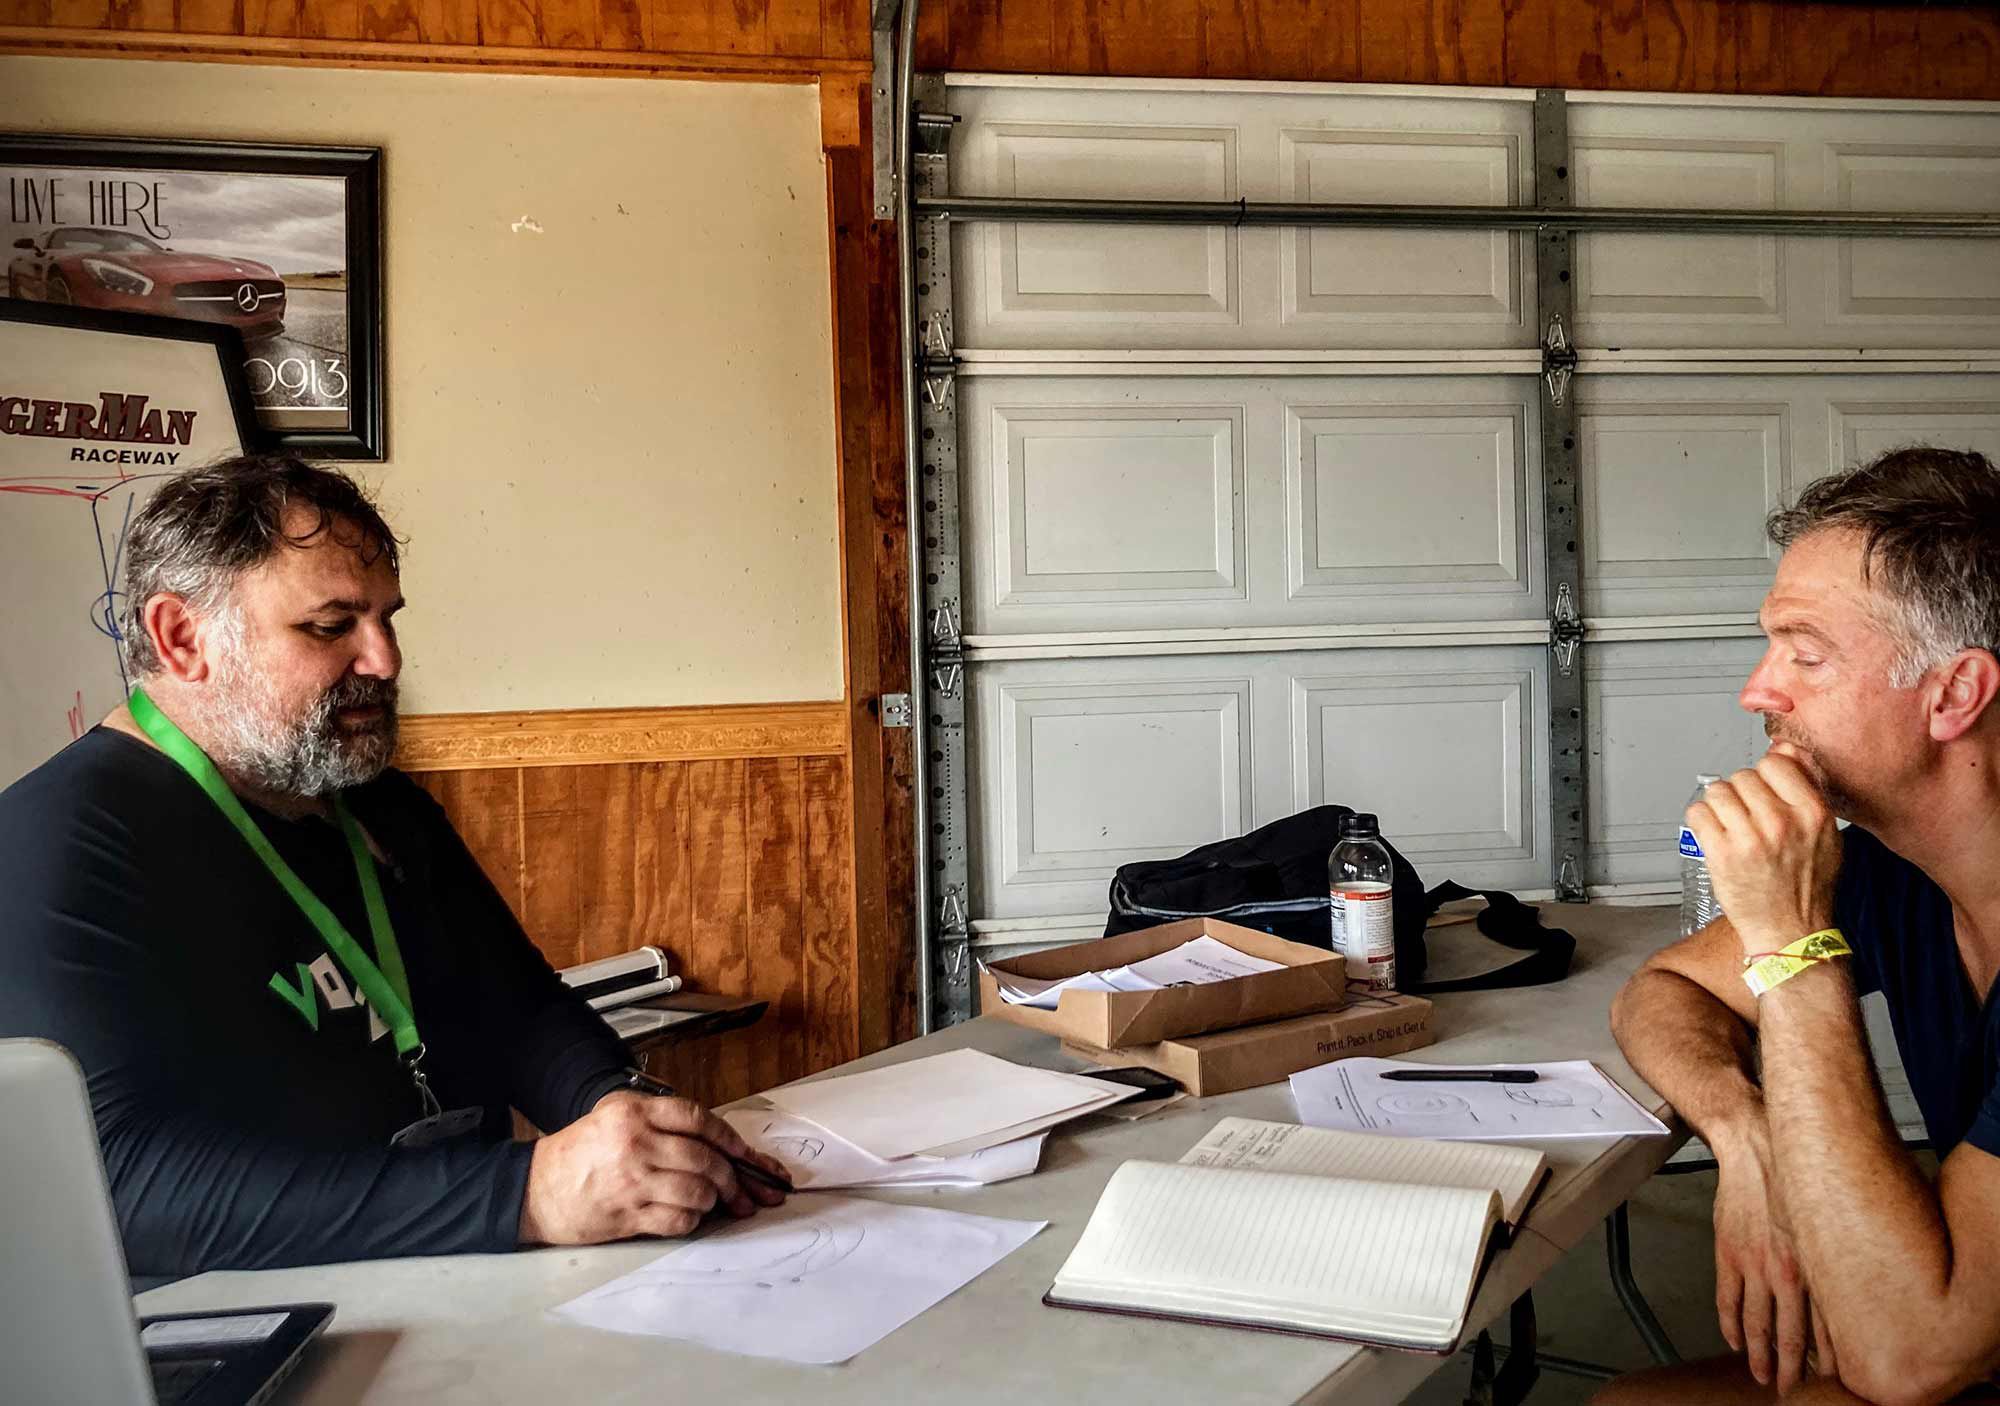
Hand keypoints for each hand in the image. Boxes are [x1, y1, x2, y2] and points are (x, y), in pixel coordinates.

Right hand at [517, 1091, 787, 1245]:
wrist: (534, 1189)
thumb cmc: (579, 1153)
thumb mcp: (613, 1116)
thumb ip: (660, 1120)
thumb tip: (715, 1141)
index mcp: (634, 1113)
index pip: (697, 1118)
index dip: (728, 1137)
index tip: (745, 1153)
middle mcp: (636, 1144)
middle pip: (705, 1159)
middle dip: (732, 1177)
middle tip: (742, 1189)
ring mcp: (633, 1181)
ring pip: (698, 1191)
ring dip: (714, 1199)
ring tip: (713, 1201)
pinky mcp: (628, 1215)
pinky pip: (679, 1220)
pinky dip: (693, 1220)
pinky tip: (689, 1215)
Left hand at [1685, 751, 1840, 953]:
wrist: (1791, 932)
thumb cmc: (1808, 886)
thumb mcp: (1824, 834)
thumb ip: (1806, 788)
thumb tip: (1784, 749)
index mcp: (1812, 813)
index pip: (1774, 763)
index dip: (1765, 775)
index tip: (1763, 791)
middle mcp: (1781, 822)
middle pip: (1742, 776)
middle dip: (1741, 793)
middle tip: (1746, 817)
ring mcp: (1749, 838)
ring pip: (1717, 791)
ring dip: (1719, 806)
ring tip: (1731, 827)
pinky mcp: (1721, 854)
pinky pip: (1698, 813)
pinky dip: (1701, 821)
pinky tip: (1715, 835)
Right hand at [1712, 1125, 1818, 1392]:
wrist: (1753, 1144)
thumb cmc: (1796, 1175)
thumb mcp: (1830, 1217)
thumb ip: (1837, 1253)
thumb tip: (1854, 1281)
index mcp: (1814, 1264)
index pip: (1822, 1325)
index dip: (1824, 1357)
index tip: (1826, 1376)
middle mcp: (1785, 1271)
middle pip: (1787, 1334)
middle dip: (1789, 1366)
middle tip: (1789, 1387)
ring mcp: (1753, 1264)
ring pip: (1755, 1323)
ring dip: (1758, 1354)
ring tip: (1761, 1375)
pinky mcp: (1729, 1253)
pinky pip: (1728, 1298)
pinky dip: (1730, 1323)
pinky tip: (1734, 1339)